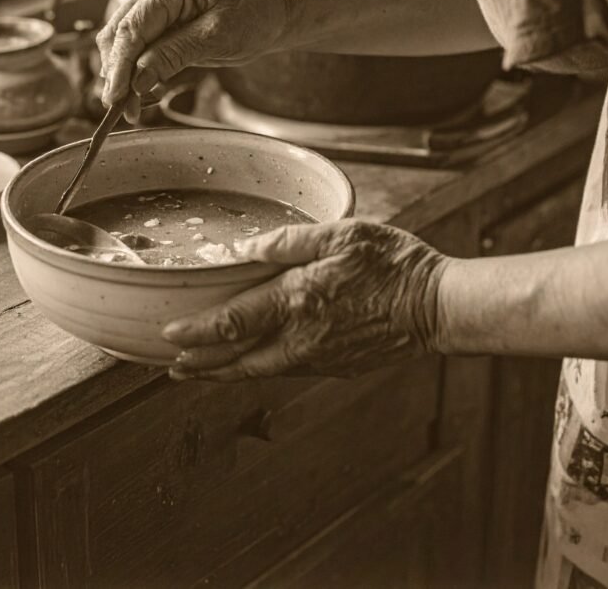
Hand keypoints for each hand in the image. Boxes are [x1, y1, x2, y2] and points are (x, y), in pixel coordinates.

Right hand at [97, 0, 286, 122]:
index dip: (120, 66)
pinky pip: (132, 47)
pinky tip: (140, 93)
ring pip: (118, 42)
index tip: (116, 98)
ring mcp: (151, 4)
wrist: (267, 14)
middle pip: (117, 34)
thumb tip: (137, 80)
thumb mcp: (217, 38)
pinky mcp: (154, 22)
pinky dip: (131, 72)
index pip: (132, 28)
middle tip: (122, 111)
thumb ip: (174, 55)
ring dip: (121, 75)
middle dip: (116, 74)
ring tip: (132, 107)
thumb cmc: (251, 18)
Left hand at [162, 220, 448, 380]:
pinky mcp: (335, 367)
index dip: (198, 331)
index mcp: (300, 300)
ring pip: (259, 371)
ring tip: (198, 371)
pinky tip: (250, 363)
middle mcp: (302, 337)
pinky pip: (285, 371)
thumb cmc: (394, 264)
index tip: (169, 335)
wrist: (438, 307)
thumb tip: (245, 250)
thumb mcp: (342, 235)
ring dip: (225, 372)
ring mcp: (319, 357)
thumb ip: (290, 243)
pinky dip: (257, 370)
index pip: (234, 321)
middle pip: (238, 359)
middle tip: (171, 367)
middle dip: (201, 364)